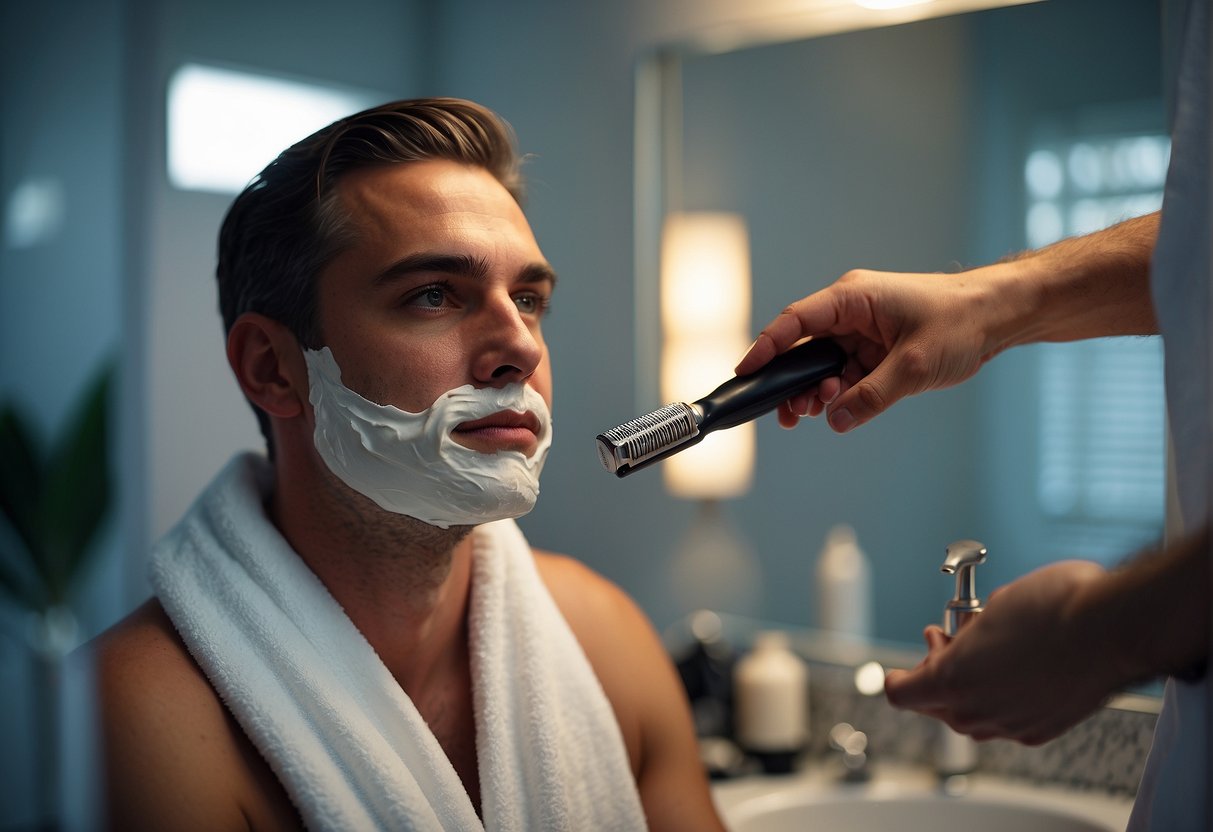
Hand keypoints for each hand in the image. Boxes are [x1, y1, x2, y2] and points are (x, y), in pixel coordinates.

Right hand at [736, 268, 1005, 432]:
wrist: (998, 316)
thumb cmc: (961, 320)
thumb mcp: (915, 364)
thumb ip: (872, 395)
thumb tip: (835, 420)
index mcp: (853, 298)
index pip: (795, 322)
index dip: (766, 347)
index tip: (745, 373)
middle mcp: (851, 312)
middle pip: (803, 348)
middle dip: (793, 382)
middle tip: (789, 415)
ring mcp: (862, 331)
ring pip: (822, 366)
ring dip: (817, 391)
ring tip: (818, 412)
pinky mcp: (874, 350)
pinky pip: (844, 374)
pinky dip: (839, 393)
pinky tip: (839, 408)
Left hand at [884, 560, 1119, 744]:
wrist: (1112, 626)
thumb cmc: (1054, 606)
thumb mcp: (992, 606)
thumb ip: (968, 633)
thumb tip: (967, 637)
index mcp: (953, 679)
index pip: (902, 693)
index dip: (900, 674)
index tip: (907, 662)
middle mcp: (978, 710)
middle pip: (935, 706)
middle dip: (936, 673)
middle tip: (948, 642)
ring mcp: (1011, 724)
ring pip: (971, 717)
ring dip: (967, 687)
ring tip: (982, 652)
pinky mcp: (1042, 729)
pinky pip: (1004, 721)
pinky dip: (1000, 700)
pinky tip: (1012, 672)